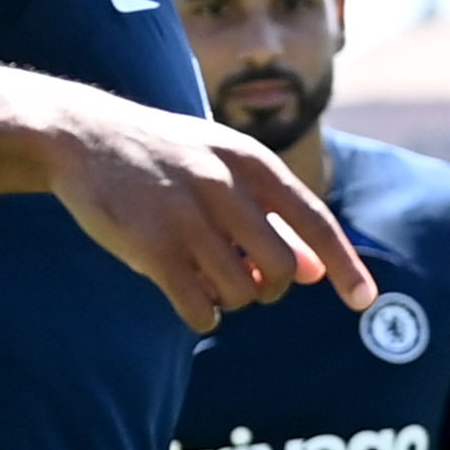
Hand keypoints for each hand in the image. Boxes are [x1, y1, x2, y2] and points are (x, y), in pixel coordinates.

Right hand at [47, 91, 374, 333]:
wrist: (83, 134)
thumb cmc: (166, 157)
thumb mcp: (223, 168)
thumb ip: (272, 214)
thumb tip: (319, 272)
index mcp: (251, 162)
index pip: (315, 222)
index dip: (345, 266)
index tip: (366, 302)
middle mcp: (225, 186)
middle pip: (284, 270)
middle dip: (270, 286)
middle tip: (245, 277)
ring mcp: (188, 216)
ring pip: (243, 291)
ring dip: (231, 299)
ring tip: (205, 276)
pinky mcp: (151, 246)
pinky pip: (201, 308)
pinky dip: (203, 315)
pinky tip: (191, 301)